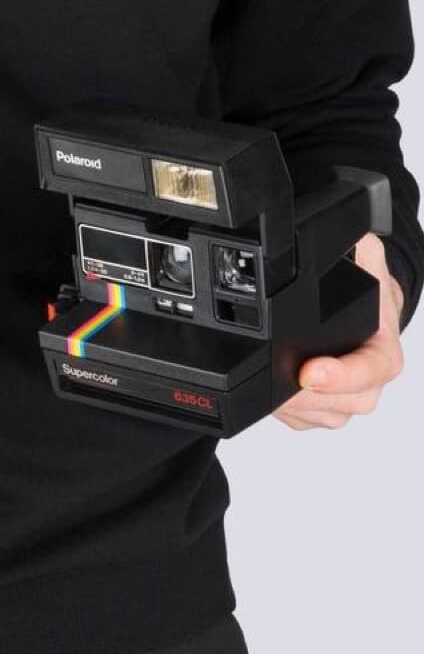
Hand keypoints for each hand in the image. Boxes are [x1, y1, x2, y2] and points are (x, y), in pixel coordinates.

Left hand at [275, 233, 403, 429]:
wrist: (364, 314)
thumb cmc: (366, 292)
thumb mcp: (367, 262)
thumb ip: (362, 248)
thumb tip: (355, 232)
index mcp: (383, 350)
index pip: (373, 369)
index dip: (342, 375)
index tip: (309, 372)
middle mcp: (370, 381)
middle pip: (342, 401)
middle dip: (305, 394)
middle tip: (273, 381)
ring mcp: (349, 399)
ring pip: (322, 415)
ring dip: (293, 403)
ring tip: (269, 383)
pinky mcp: (326, 412)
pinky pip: (305, 421)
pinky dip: (286, 410)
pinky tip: (274, 390)